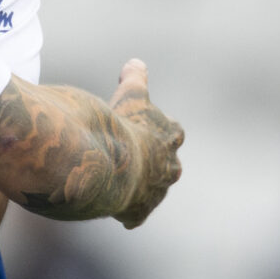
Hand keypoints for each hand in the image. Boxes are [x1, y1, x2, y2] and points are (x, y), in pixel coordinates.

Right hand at [108, 58, 183, 229]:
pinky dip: (126, 212)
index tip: (140, 129)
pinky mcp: (138, 211)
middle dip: (152, 164)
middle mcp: (170, 167)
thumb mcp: (129, 94)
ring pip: (151, 191)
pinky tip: (114, 208)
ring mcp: (155, 192)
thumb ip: (134, 77)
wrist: (108, 162)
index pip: (171, 132)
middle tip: (132, 159)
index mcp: (171, 136)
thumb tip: (135, 63)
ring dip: (137, 188)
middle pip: (166, 166)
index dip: (155, 130)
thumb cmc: (121, 123)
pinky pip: (134, 214)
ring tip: (119, 183)